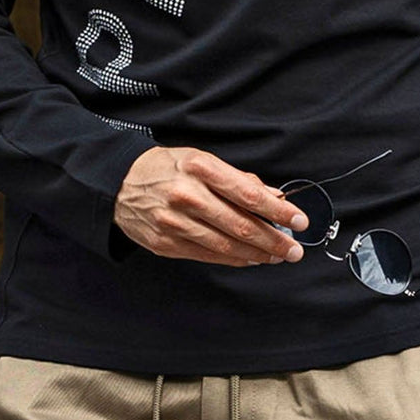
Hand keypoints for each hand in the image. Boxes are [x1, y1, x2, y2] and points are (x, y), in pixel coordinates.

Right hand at [114, 145, 308, 266]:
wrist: (119, 183)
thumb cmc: (168, 168)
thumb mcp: (202, 160)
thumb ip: (238, 179)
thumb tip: (274, 196)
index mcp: (200, 167)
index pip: (248, 194)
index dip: (277, 210)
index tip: (299, 220)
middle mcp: (187, 195)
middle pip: (240, 224)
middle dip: (273, 239)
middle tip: (294, 248)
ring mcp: (175, 223)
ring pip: (226, 244)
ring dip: (257, 253)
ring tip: (277, 256)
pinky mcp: (166, 244)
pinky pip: (208, 255)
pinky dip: (234, 258)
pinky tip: (250, 258)